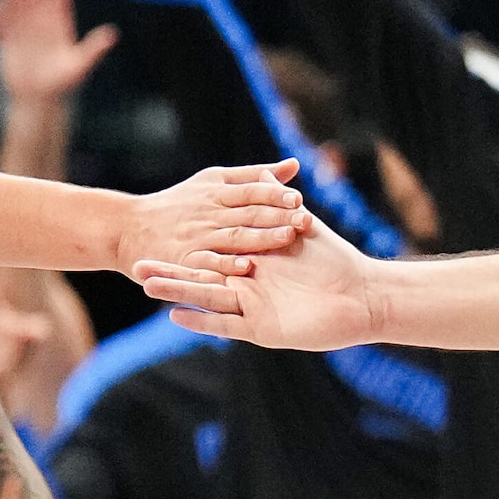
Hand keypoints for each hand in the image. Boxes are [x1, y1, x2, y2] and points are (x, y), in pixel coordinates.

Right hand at [114, 159, 307, 274]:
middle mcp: (209, 212)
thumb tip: (294, 165)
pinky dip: (227, 264)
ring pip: (234, 237)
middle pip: (249, 213)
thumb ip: (254, 175)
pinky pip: (208, 263)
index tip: (299, 198)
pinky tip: (246, 267)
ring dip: (261, 238)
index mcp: (217, 191)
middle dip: (278, 216)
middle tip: (305, 220)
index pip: (252, 190)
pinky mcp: (185, 260)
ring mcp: (197, 236)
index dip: (275, 193)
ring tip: (286, 238)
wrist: (128, 227)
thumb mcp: (212, 181)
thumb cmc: (178, 204)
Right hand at [137, 211, 379, 350]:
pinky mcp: (260, 329)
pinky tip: (175, 315)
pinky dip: (201, 320)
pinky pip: (225, 324)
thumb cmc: (335, 262)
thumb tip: (285, 169)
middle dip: (170, 268)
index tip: (158, 232)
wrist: (362, 300)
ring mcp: (250, 305)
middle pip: (201, 273)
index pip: (215, 246)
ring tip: (145, 285)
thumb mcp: (304, 230)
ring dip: (177, 290)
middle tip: (135, 263)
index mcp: (251, 258)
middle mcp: (246, 281)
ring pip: (207, 295)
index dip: (187, 240)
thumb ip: (282, 204)